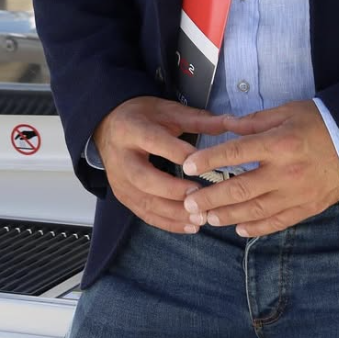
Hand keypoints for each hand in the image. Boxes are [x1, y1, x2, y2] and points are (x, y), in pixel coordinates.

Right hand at [94, 96, 228, 233]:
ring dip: (173, 213)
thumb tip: (230, 123)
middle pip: (145, 178)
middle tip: (200, 195)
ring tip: (200, 218)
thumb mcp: (167, 111)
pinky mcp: (123, 196)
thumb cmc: (142, 117)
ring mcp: (120, 181)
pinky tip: (189, 226)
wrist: (108, 126)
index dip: (178, 152)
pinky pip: (145, 214)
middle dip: (173, 190)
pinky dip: (167, 223)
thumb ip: (197, 120)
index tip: (202, 163)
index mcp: (132, 130)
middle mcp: (122, 158)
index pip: (154, 142)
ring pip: (145, 201)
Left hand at [181, 100, 338, 237]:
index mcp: (278, 143)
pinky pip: (277, 223)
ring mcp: (296, 193)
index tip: (187, 166)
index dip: (208, 161)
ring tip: (207, 217)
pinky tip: (239, 229)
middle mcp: (285, 172)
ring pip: (254, 211)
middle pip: (239, 189)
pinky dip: (256, 228)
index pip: (235, 153)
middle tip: (189, 203)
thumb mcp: (287, 111)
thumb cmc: (320, 122)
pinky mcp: (306, 208)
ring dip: (227, 216)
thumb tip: (225, 125)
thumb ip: (254, 122)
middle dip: (209, 198)